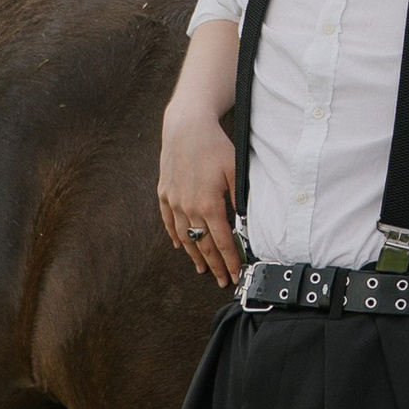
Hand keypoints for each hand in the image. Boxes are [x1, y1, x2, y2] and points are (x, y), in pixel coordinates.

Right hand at [158, 90, 239, 285]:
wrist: (186, 127)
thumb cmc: (215, 147)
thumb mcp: (236, 171)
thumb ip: (239, 200)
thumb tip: (244, 222)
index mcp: (210, 205)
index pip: (222, 242)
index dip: (230, 261)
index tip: (235, 275)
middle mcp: (189, 208)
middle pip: (203, 245)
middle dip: (214, 265)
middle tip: (221, 280)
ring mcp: (174, 201)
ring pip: (185, 237)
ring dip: (194, 256)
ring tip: (202, 269)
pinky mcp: (164, 193)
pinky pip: (169, 221)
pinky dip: (175, 236)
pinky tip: (180, 245)